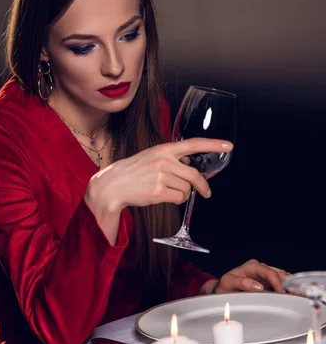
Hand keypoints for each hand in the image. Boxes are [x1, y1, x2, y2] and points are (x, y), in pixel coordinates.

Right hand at [85, 137, 231, 244]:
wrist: (113, 184)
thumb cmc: (134, 171)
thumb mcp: (152, 156)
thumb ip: (171, 159)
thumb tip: (191, 166)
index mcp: (164, 149)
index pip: (193, 144)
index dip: (213, 144)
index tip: (229, 146)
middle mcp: (164, 161)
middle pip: (195, 174)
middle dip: (203, 186)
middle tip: (206, 192)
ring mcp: (161, 176)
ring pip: (187, 189)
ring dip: (182, 193)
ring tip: (168, 191)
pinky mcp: (158, 192)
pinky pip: (179, 198)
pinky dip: (176, 200)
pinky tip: (164, 196)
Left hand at [208, 259, 289, 293]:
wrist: (223, 289)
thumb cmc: (225, 286)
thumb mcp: (229, 282)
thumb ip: (242, 283)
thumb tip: (258, 286)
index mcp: (252, 266)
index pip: (268, 271)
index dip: (276, 281)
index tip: (281, 291)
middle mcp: (260, 268)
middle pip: (278, 273)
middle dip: (288, 283)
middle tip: (296, 293)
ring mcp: (265, 275)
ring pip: (282, 277)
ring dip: (290, 285)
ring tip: (298, 294)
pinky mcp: (268, 283)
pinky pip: (281, 283)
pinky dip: (288, 288)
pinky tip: (294, 294)